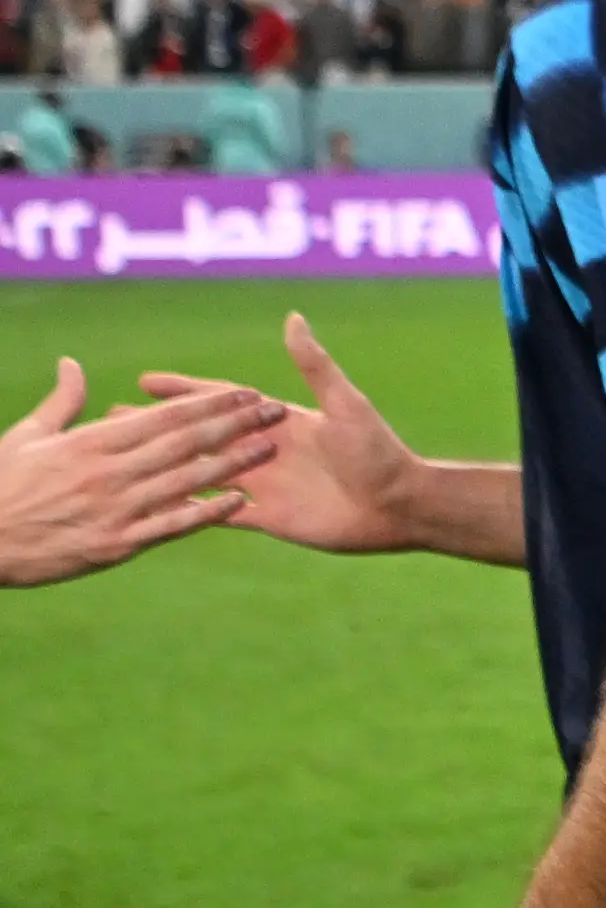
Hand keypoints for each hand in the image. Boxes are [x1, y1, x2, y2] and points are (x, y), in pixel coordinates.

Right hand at [0, 359, 279, 586]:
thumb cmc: (0, 484)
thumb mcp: (28, 437)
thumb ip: (62, 403)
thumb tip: (72, 363)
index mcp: (90, 442)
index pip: (162, 417)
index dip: (209, 403)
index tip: (244, 392)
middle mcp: (108, 471)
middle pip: (184, 442)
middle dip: (235, 424)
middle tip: (277, 411)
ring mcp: (115, 508)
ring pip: (185, 480)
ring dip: (233, 462)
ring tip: (271, 447)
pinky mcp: (117, 544)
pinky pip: (171, 525)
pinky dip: (207, 513)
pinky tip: (241, 502)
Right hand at [143, 313, 433, 552]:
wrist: (400, 506)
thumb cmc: (380, 452)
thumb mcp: (344, 405)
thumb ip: (314, 366)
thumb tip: (293, 319)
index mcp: (279, 421)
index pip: (220, 401)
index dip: (184, 389)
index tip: (145, 379)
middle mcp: (265, 451)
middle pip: (199, 436)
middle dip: (159, 427)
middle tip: (111, 420)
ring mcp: (264, 485)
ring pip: (200, 472)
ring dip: (164, 466)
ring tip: (123, 461)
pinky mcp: (268, 518)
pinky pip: (220, 513)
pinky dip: (191, 508)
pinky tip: (155, 507)